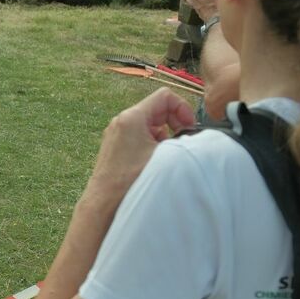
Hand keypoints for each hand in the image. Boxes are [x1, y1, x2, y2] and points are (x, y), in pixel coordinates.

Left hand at [85, 89, 195, 206]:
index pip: (164, 96)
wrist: (105, 202)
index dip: (182, 108)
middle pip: (157, 109)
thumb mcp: (165, 155)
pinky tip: (157, 160)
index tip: (188, 126)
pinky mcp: (116, 146)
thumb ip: (182, 140)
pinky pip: (140, 135)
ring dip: (165, 135)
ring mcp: (117, 133)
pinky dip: (153, 143)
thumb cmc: (130, 180)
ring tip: (168, 153)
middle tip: (182, 140)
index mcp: (131, 117)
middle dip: (174, 122)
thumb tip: (195, 136)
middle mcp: (121, 121)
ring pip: (149, 124)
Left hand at [182, 0, 217, 21]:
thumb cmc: (219, 5)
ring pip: (198, 7)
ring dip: (201, 1)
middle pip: (191, 0)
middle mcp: (199, 6)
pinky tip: (215, 6)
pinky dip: (208, 8)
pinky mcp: (211, 21)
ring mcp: (205, 15)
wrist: (223, 26)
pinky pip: (206, 13)